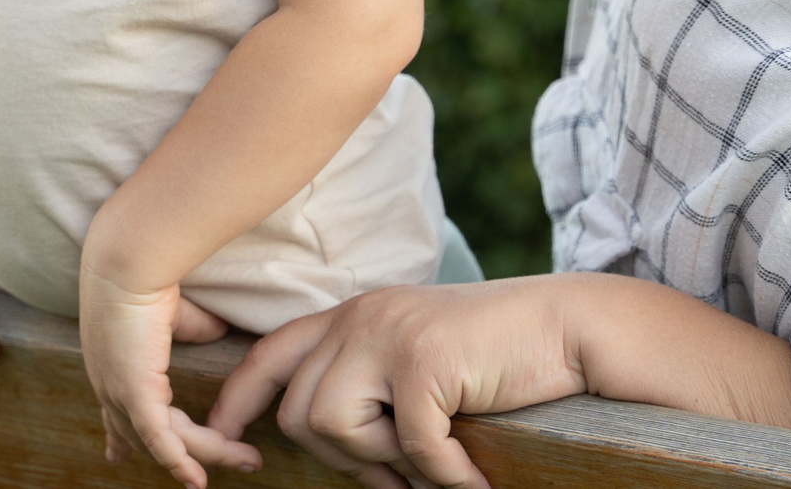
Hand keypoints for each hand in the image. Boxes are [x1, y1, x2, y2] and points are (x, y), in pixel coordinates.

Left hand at [79, 265, 264, 487]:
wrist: (129, 257)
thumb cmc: (144, 271)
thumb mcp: (172, 308)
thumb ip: (193, 326)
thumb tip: (219, 330)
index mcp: (111, 365)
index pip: (114, 411)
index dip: (119, 437)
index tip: (118, 457)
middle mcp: (109, 386)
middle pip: (146, 438)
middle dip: (178, 460)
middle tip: (205, 479)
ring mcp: (119, 393)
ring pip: (166, 442)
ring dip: (206, 456)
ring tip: (245, 461)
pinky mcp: (136, 393)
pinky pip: (162, 439)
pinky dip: (181, 462)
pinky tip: (198, 480)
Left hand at [205, 279, 588, 488]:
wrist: (567, 328)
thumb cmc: (495, 359)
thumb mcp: (415, 367)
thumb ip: (367, 389)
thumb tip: (329, 449)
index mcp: (353, 316)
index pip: (270, 354)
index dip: (236, 400)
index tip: (223, 441)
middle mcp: (361, 317)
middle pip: (299, 412)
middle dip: (346, 460)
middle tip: (401, 471)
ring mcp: (390, 333)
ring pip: (333, 426)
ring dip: (386, 461)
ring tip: (436, 459)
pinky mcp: (425, 358)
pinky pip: (409, 445)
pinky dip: (445, 473)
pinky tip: (474, 475)